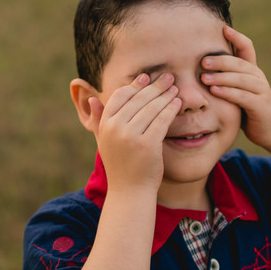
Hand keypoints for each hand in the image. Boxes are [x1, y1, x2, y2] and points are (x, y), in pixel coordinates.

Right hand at [88, 73, 180, 193]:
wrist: (130, 192)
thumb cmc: (120, 167)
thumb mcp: (104, 142)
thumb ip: (98, 120)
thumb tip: (93, 99)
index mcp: (105, 125)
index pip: (120, 96)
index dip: (135, 85)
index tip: (147, 78)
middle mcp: (116, 128)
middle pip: (139, 99)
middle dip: (155, 86)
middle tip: (168, 77)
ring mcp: (131, 136)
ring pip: (152, 107)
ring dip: (166, 95)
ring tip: (175, 88)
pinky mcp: (148, 144)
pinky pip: (162, 120)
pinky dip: (171, 109)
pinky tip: (177, 103)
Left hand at [200, 25, 270, 148]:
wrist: (270, 129)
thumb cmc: (248, 108)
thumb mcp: (238, 90)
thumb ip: (226, 78)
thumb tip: (201, 66)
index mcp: (252, 70)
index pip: (247, 48)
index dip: (237, 37)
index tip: (223, 28)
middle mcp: (258, 77)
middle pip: (239, 63)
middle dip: (220, 61)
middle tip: (202, 61)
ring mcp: (261, 90)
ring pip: (240, 79)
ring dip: (221, 77)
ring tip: (204, 78)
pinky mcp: (260, 105)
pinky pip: (242, 96)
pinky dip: (228, 93)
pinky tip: (215, 92)